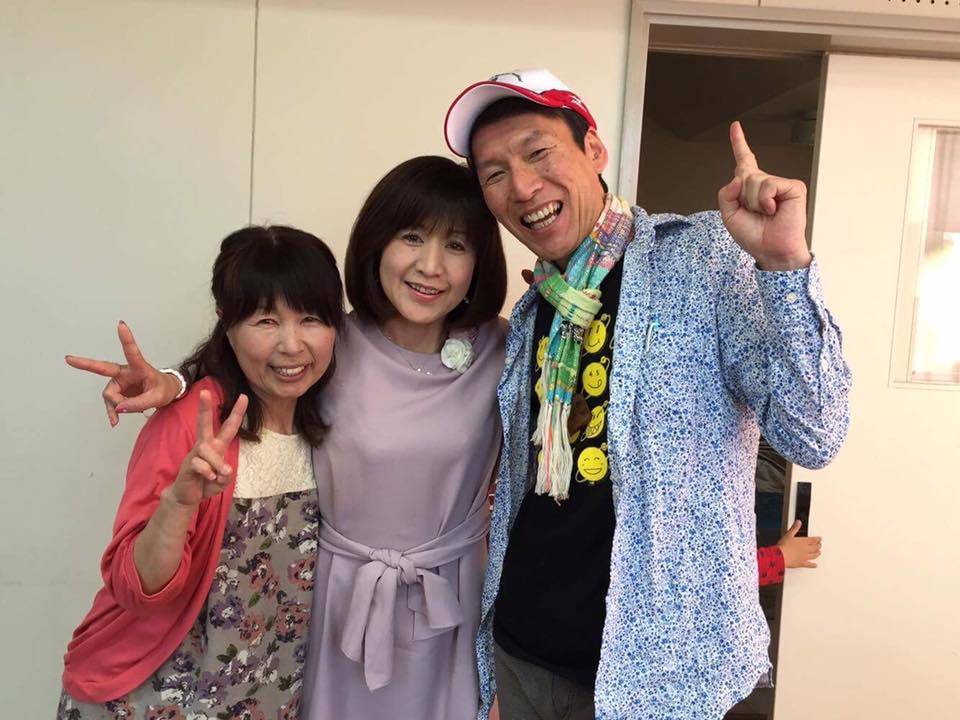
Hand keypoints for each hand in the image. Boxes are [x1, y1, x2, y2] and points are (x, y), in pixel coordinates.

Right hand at [65, 321, 181, 426]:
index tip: (121, 325)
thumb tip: (118, 408)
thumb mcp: (157, 398)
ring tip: (131, 410)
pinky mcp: (117, 391)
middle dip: (85, 364)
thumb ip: (138, 404)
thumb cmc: (163, 389)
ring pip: (110, 395)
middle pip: (103, 369)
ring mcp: (119, 381)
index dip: (126, 339)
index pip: (132, 352)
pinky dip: (113, 412)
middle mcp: (125, 372)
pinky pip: (111, 403)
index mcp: (139, 367)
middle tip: (68, 358)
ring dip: (118, 406)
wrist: (164, 393)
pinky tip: (115, 421)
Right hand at [167, 390, 247, 507]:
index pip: (229, 427)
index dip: (236, 412)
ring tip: (219, 475)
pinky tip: (209, 478)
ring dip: (217, 463)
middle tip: (204, 392)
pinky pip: (199, 464)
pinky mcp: (187, 465)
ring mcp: (195, 455)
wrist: (187, 496)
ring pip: (206, 450)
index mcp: (217, 446)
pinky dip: (208, 472)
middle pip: (204, 424)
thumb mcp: (223, 481)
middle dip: (204, 408)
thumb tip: (224, 470)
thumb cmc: (207, 484)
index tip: (244, 396)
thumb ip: (226, 475)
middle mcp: (205, 446)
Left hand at [717, 121, 811, 270]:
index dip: (739, 142)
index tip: (735, 126)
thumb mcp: (729, 215)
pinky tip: (774, 210)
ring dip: (754, 202)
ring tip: (765, 213)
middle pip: (743, 175)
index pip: (744, 161)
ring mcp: (780, 183)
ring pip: (754, 181)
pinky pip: (769, 185)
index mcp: (750, 188)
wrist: (771, 250)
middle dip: (743, 197)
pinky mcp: (793, 187)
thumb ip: (726, 194)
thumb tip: (739, 177)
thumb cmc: (754, 235)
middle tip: (755, 212)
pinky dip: (766, 201)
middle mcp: (765, 182)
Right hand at [777, 520, 821, 568]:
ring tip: (819, 553)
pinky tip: (815, 565)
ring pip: (814, 555)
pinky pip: (809, 564)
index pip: (813, 540)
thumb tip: (798, 522)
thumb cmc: (784, 546)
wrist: (781, 557)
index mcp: (803, 542)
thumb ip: (794, 528)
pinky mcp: (802, 563)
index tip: (820, 539)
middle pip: (815, 547)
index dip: (817, 539)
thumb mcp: (788, 534)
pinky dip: (813, 565)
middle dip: (818, 546)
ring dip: (817, 553)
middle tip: (820, 545)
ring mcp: (805, 557)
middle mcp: (806, 549)